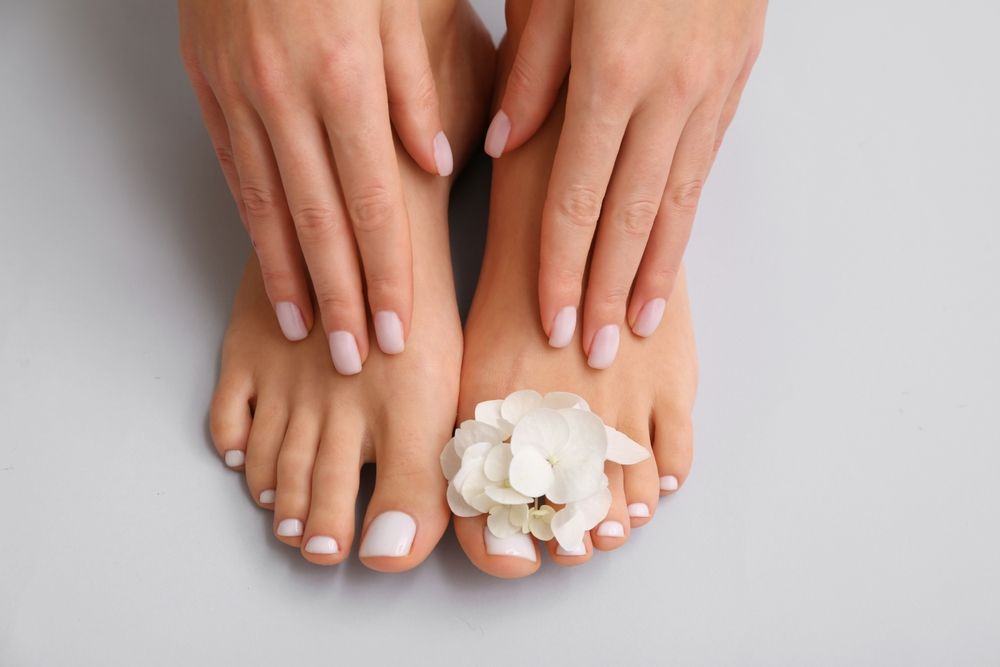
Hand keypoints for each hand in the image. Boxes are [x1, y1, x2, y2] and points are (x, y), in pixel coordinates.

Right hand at [179, 0, 452, 373]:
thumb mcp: (404, 1)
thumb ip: (416, 88)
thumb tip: (433, 163)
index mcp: (347, 77)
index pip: (374, 201)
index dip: (387, 273)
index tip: (396, 329)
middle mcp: (289, 96)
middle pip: (321, 221)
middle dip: (343, 298)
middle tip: (355, 359)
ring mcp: (241, 94)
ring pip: (270, 206)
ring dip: (292, 278)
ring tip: (308, 332)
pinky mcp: (210, 87)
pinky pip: (236, 173)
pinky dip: (254, 230)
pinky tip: (269, 269)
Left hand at [487, 0, 765, 367]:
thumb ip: (531, 68)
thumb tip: (507, 141)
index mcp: (613, 72)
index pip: (577, 196)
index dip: (561, 264)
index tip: (550, 318)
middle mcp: (667, 94)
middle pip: (628, 216)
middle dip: (604, 289)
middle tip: (590, 351)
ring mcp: (707, 92)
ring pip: (675, 204)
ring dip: (651, 273)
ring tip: (634, 327)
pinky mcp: (732, 85)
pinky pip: (702, 174)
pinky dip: (682, 227)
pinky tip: (668, 263)